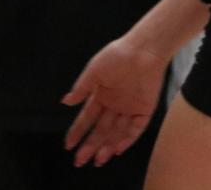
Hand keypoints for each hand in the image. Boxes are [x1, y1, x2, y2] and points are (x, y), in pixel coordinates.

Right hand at [63, 35, 166, 167]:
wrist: (143, 49)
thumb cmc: (118, 55)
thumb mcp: (94, 71)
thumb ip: (81, 88)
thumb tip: (65, 102)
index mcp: (102, 95)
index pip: (87, 118)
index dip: (78, 132)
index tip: (68, 145)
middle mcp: (115, 104)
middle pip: (101, 130)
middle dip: (90, 145)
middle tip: (79, 160)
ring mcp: (130, 108)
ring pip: (117, 132)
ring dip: (107, 146)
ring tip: (97, 160)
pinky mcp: (145, 109)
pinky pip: (136, 128)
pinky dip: (127, 139)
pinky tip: (117, 149)